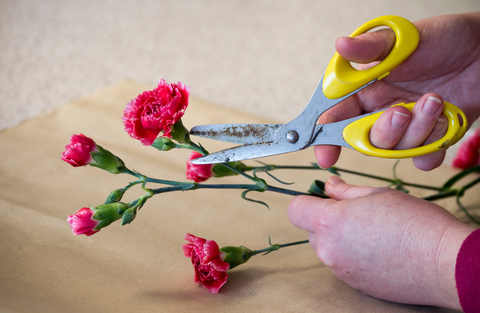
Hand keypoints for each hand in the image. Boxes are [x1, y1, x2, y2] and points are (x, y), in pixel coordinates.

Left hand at [288, 176, 473, 309]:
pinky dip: (351, 254)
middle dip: (325, 219)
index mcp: (330, 222)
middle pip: (310, 230)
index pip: (295, 209)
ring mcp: (339, 270)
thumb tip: (328, 185)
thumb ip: (345, 191)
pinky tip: (376, 249)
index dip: (307, 200)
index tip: (322, 197)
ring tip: (370, 231)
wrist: (444, 263)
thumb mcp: (377, 194)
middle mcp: (328, 249)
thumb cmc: (415, 224)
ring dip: (338, 237)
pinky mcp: (353, 284)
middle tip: (355, 212)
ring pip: (326, 247)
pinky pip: (341, 263)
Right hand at [316, 12, 479, 170]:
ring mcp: (408, 126)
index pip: (337, 117)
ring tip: (435, 100)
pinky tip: (444, 121)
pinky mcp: (432, 136)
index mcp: (366, 90)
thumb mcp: (403, 39)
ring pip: (396, 149)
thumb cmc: (444, 38)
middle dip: (384, 130)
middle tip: (401, 110)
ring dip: (417, 129)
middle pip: (366, 140)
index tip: (325, 154)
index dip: (327, 137)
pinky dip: (433, 147)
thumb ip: (370, 47)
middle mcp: (382, 110)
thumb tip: (341, 45)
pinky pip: (423, 159)